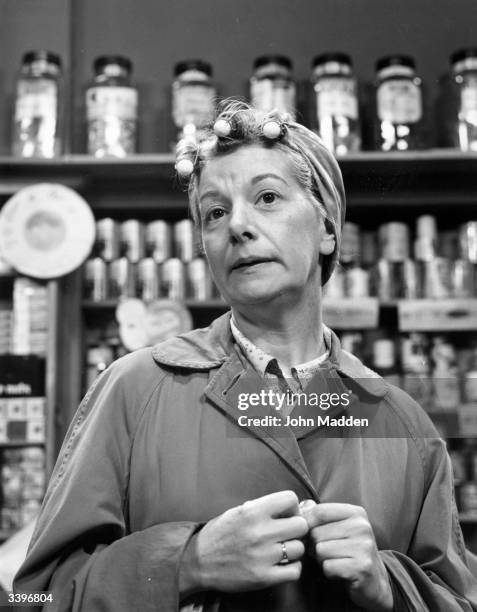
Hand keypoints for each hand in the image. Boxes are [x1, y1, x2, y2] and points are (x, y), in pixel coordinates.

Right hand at [180, 491, 307, 594]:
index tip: (286, 514)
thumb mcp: (239, 511)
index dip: (292, 507)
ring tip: (281, 550)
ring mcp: (263, 556)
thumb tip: (293, 506)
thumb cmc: (220, 534)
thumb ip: (264, 508)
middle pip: (301, 525)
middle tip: (286, 533)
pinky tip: (281, 564)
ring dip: (293, 549)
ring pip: (300, 548)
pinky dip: (292, 568)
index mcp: (253, 511)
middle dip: (296, 528)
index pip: (290, 499)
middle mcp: (260, 532)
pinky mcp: (263, 578)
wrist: (198, 561)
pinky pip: (295, 571)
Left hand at [300, 501, 392, 611]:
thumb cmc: (349, 550)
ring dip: (322, 559)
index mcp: (356, 513)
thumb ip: (319, 514)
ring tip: (335, 560)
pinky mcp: (361, 567)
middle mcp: (362, 527)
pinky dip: (329, 571)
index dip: (308, 524)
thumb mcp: (339, 527)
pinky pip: (328, 566)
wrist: (375, 581)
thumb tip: (300, 506)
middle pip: (316, 532)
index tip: (312, 534)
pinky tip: (340, 571)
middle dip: (315, 545)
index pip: (319, 511)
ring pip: (320, 550)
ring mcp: (364, 547)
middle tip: (327, 551)